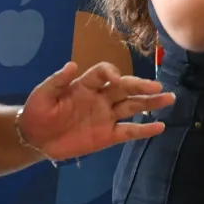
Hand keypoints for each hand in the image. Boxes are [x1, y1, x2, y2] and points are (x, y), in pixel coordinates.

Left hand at [16, 61, 174, 160]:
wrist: (35, 139)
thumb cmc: (37, 113)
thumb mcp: (42, 95)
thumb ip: (57, 80)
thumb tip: (71, 64)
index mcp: (85, 85)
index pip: (103, 73)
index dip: (110, 73)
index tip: (115, 78)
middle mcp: (100, 98)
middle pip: (124, 88)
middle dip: (141, 86)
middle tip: (157, 86)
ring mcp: (106, 117)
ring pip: (132, 107)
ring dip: (150, 103)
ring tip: (169, 98)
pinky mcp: (107, 136)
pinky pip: (129, 131)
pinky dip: (144, 129)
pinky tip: (160, 126)